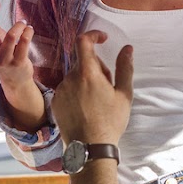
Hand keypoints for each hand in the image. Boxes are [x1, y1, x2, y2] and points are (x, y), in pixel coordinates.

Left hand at [52, 30, 133, 145]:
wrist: (89, 148)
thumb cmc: (110, 122)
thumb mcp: (124, 95)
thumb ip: (124, 68)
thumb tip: (127, 48)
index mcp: (88, 74)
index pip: (83, 41)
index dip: (93, 35)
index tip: (102, 39)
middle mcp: (70, 78)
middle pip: (83, 62)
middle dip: (96, 67)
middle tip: (108, 85)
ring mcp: (61, 90)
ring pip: (75, 76)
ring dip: (85, 80)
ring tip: (97, 101)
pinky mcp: (55, 102)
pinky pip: (67, 89)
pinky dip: (76, 92)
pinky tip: (85, 108)